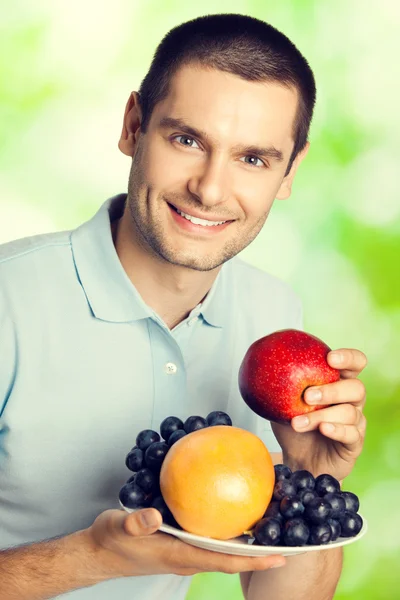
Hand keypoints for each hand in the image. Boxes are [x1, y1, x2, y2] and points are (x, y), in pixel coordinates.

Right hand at [86, 508, 285, 577]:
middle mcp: (188, 556)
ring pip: (223, 548)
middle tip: (289, 537)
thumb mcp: (119, 528)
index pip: (225, 561)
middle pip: (233, 557)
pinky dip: (225, 527)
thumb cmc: (111, 543)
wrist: (99, 553)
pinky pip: (208, 536)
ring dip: (247, 540)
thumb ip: (136, 523)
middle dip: (260, 551)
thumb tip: (153, 515)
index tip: (282, 555)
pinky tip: (228, 506)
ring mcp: (185, 550)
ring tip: (270, 522)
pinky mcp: (179, 542)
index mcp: (181, 556)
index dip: (254, 560)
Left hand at [271, 348, 366, 481]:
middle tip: (306, 396)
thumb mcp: (282, 403)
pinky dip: (336, 430)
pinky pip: (351, 434)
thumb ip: (278, 384)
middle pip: (356, 388)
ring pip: (349, 412)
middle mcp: (352, 400)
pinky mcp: (355, 443)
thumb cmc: (294, 427)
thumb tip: (256, 363)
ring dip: (321, 416)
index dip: (348, 358)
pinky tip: (322, 429)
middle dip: (332, 389)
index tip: (329, 358)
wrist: (299, 461)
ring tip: (297, 422)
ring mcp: (356, 422)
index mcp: (338, 383)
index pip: (355, 363)